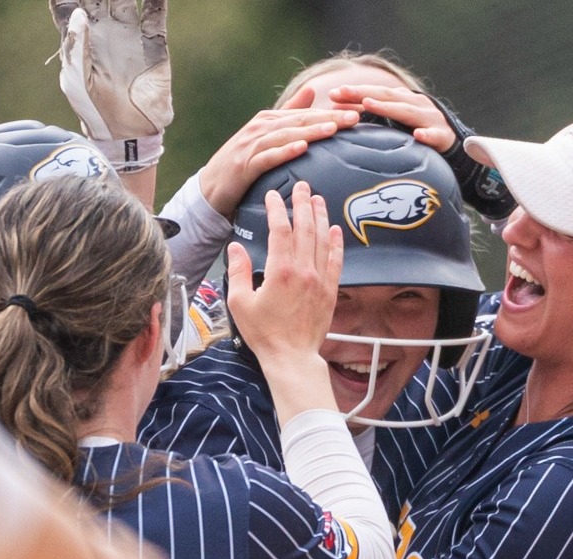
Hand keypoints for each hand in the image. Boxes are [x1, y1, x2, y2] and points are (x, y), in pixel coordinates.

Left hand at [50, 0, 171, 139]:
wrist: (127, 133)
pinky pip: (155, 13)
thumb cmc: (93, 108)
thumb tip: (81, 13)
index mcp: (80, 37)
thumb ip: (77, 46)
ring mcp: (129, 34)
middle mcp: (104, 30)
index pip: (69, 3)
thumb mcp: (76, 79)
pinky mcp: (153, 43)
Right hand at [197, 97, 360, 217]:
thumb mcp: (267, 136)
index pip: (306, 114)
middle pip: (300, 121)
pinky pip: (268, 157)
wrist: (211, 188)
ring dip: (311, 132)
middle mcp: (261, 128)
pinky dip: (284, 152)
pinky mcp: (244, 165)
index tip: (359, 111)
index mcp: (269, 120)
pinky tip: (301, 148)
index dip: (332, 112)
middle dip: (329, 118)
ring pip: (286, 136)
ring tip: (333, 129)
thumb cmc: (243, 163)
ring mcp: (252, 145)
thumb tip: (312, 92)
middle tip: (355, 117)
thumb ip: (289, 114)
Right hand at [225, 182, 342, 417]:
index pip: (280, 229)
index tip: (274, 195)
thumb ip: (239, 271)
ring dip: (321, 216)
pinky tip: (335, 229)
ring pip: (322, 240)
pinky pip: (336, 260)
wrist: (292, 357)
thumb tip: (236, 247)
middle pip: (305, 228)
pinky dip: (336, 243)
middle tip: (302, 186)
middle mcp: (303, 271)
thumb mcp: (240, 303)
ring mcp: (319, 280)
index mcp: (280, 271)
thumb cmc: (264, 333)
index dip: (277, 208)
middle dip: (303, 203)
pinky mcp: (330, 291)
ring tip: (318, 199)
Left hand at [323, 84, 454, 151]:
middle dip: (364, 94)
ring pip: (408, 112)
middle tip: (342, 93)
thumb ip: (376, 119)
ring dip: (388, 107)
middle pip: (388, 96)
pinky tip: (417, 136)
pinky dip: (427, 135)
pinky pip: (435, 136)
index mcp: (405, 100)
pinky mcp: (444, 137)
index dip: (356, 92)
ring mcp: (431, 119)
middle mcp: (417, 105)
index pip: (377, 93)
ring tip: (368, 105)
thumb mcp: (397, 124)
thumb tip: (342, 116)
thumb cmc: (420, 136)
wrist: (457, 148)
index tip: (333, 94)